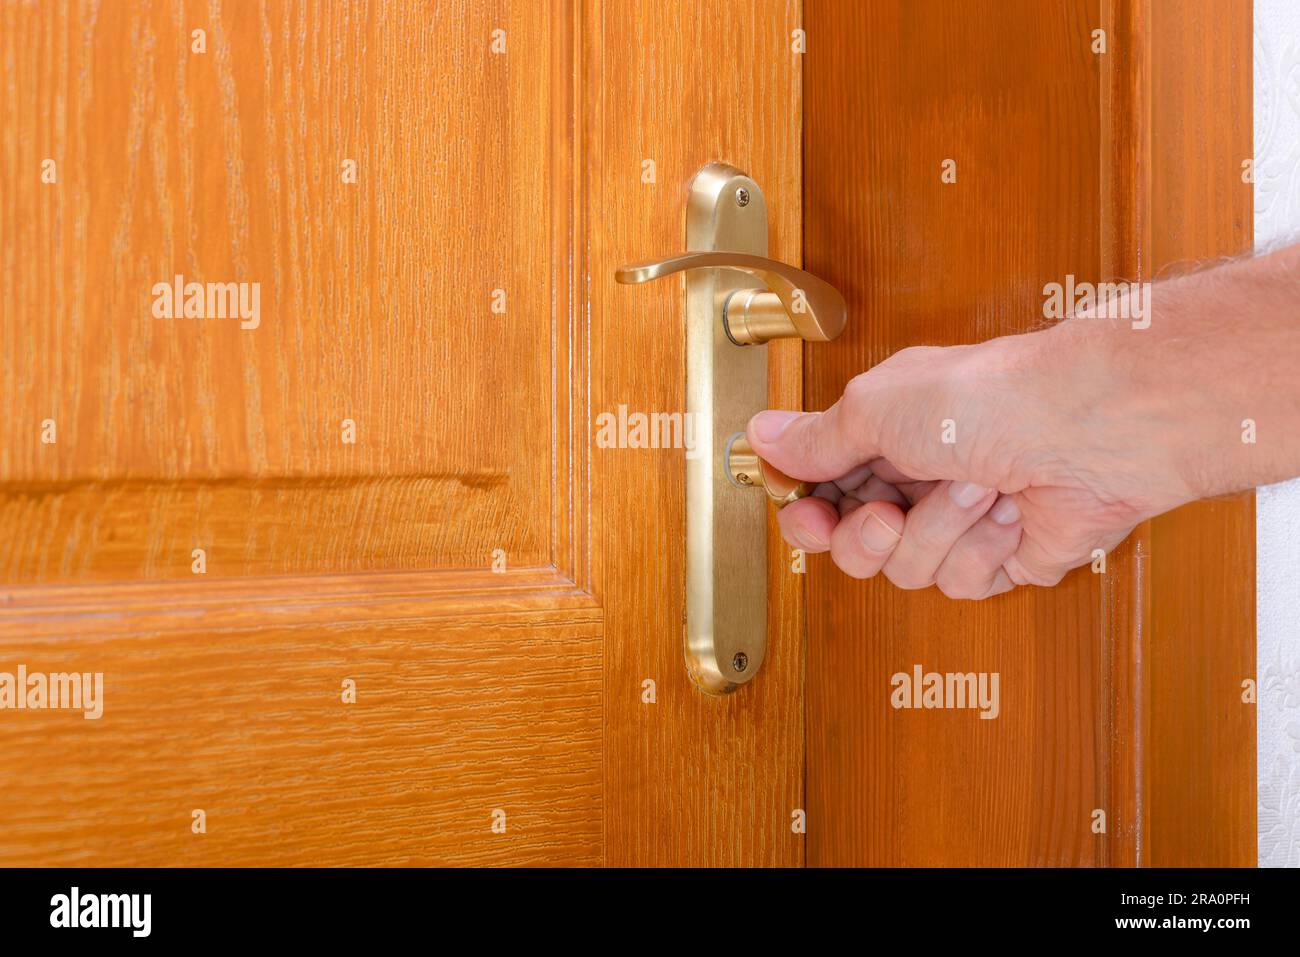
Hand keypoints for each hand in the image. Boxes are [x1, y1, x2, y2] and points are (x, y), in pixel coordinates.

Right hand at [746, 329, 1198, 598]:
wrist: (1089, 428)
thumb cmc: (990, 397)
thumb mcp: (876, 408)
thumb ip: (814, 439)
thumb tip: (760, 436)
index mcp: (884, 434)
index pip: (819, 493)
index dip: (806, 516)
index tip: (808, 516)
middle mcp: (918, 478)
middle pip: (852, 545)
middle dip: (868, 535)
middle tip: (891, 510)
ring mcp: (960, 521)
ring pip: (906, 570)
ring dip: (940, 531)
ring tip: (980, 486)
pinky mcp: (1003, 558)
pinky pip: (963, 584)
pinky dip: (985, 548)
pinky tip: (1013, 512)